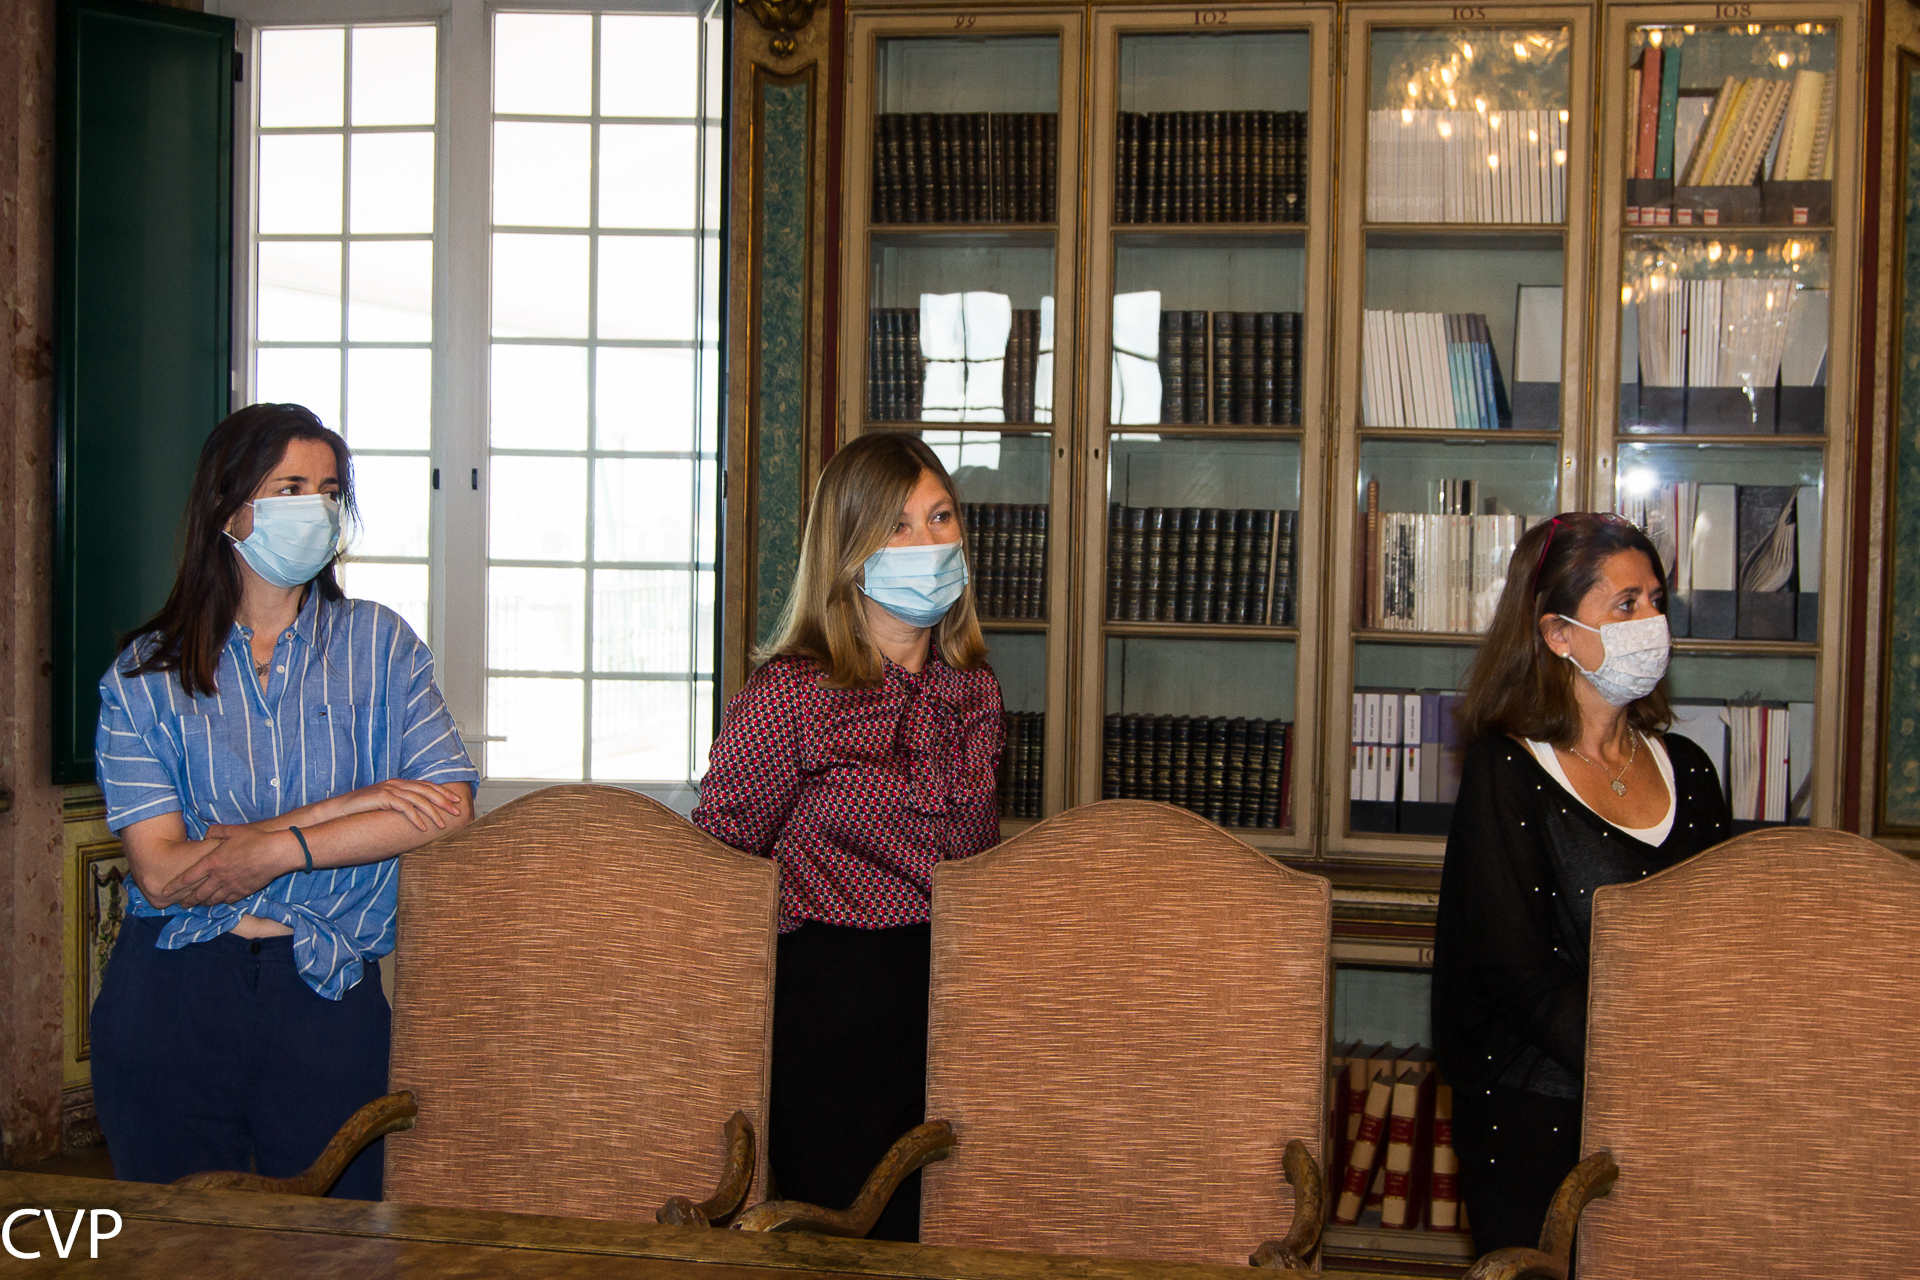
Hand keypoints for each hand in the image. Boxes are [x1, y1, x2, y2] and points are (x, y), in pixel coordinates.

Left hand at [160, 829, 301, 906]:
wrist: (276, 853)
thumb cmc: (254, 839)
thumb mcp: (232, 830)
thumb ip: (215, 831)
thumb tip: (207, 834)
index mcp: (212, 862)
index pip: (188, 878)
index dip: (174, 886)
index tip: (164, 892)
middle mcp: (219, 877)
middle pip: (198, 893)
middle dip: (187, 900)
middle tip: (181, 904)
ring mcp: (232, 886)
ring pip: (213, 899)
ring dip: (204, 903)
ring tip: (199, 904)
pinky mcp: (244, 891)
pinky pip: (229, 900)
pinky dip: (221, 902)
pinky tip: (220, 901)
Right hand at [328, 779, 467, 831]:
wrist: (339, 809)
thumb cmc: (362, 810)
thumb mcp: (385, 804)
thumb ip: (400, 804)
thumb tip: (418, 814)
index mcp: (398, 783)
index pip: (426, 785)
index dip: (443, 792)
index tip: (457, 800)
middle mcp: (396, 784)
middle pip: (426, 790)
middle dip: (444, 801)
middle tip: (457, 811)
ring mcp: (389, 789)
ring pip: (418, 799)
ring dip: (433, 812)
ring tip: (443, 824)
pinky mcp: (382, 798)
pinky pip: (404, 808)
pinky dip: (416, 818)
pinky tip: (423, 828)